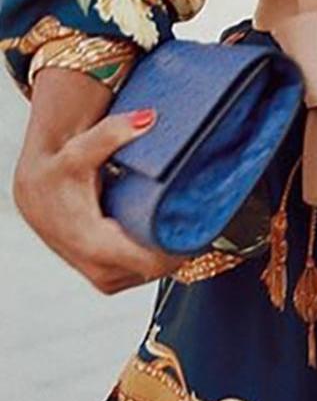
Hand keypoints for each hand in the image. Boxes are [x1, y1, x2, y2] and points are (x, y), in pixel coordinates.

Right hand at [14, 68, 185, 294]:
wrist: (35, 194)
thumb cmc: (57, 172)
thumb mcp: (80, 150)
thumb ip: (113, 133)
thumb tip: (147, 119)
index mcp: (93, 244)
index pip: (150, 262)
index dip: (177, 250)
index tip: (198, 230)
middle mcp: (98, 269)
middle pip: (155, 272)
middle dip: (177, 251)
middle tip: (198, 225)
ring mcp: (101, 279)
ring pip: (149, 277)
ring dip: (167, 258)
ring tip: (185, 231)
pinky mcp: (104, 282)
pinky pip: (139, 278)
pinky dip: (153, 263)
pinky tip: (164, 242)